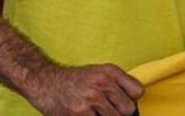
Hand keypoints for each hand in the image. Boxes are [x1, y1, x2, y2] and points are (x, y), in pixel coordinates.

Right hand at [28, 64, 142, 115]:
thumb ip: (118, 84)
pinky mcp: (79, 114)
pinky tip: (85, 114)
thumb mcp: (99, 73)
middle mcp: (102, 84)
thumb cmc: (75, 80)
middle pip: (128, 109)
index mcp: (110, 72)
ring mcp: (91, 100)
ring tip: (94, 111)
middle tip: (106, 110)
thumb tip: (135, 100)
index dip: (132, 100)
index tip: (122, 102)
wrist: (45, 82)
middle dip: (119, 113)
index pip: (138, 91)